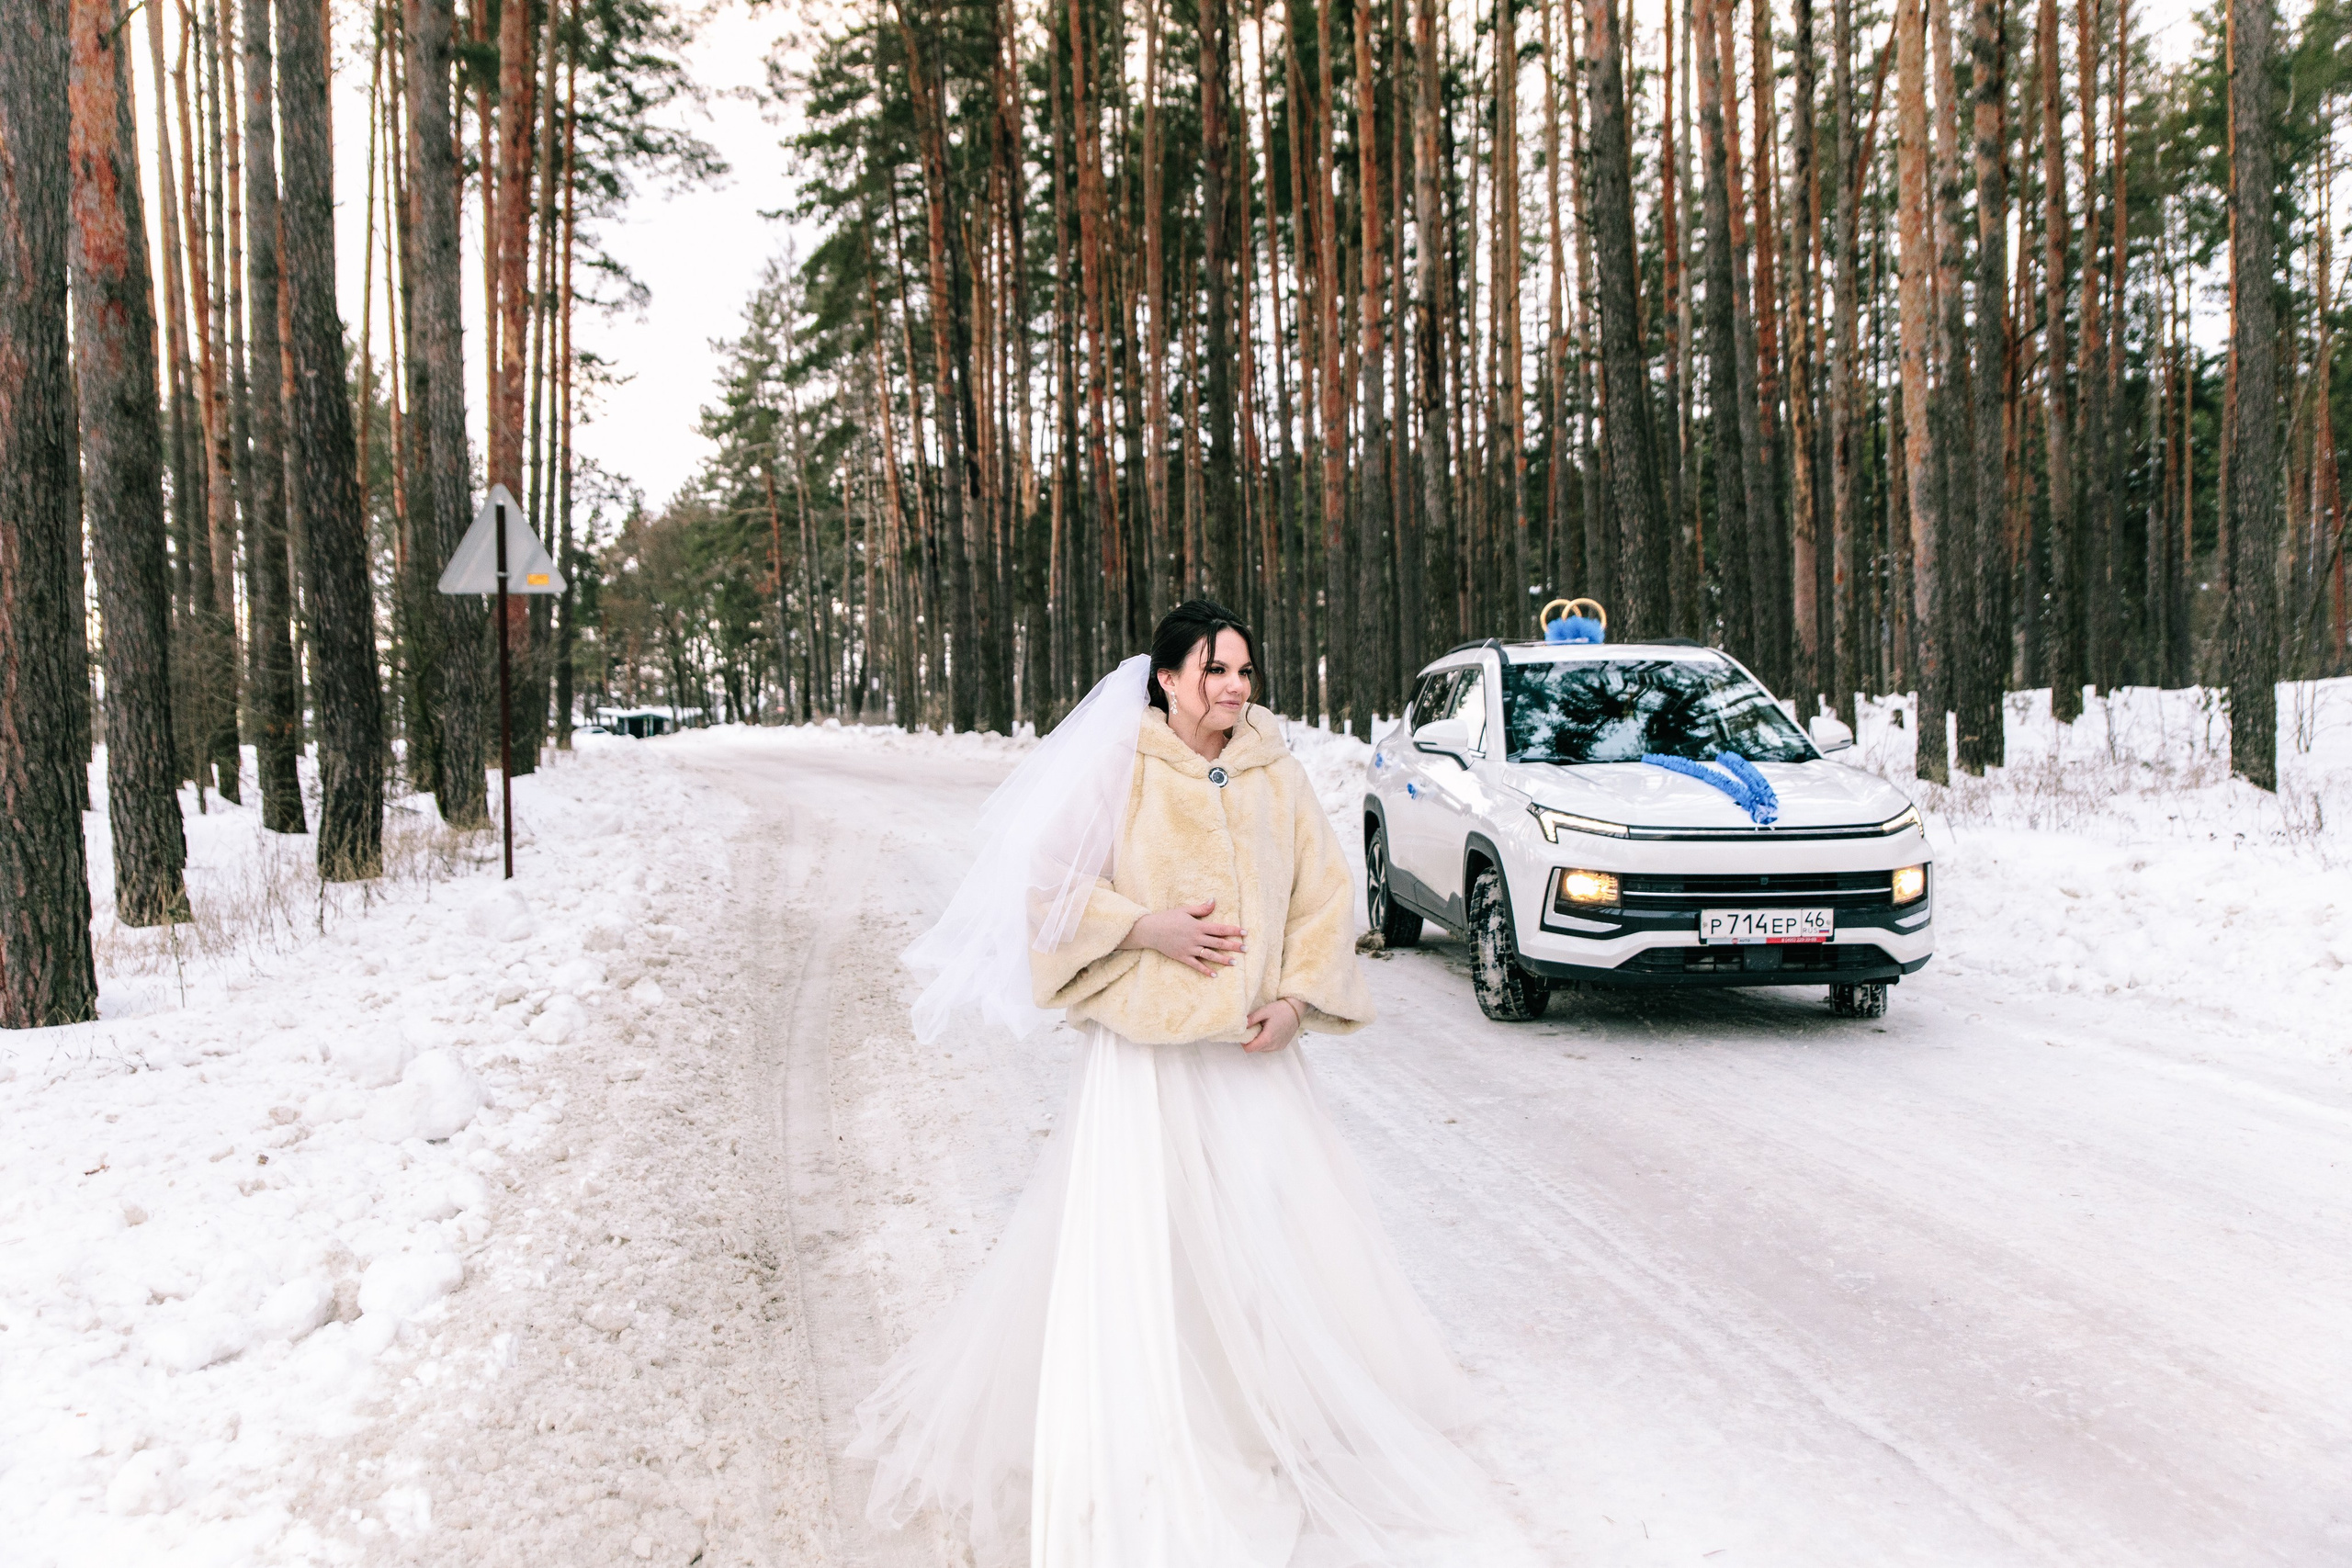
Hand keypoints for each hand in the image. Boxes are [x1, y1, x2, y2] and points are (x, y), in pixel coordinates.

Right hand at [1121, 899, 1246, 976]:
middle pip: (1218, 943)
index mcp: (1198, 926)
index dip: (1233, 930)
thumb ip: (1201, 908)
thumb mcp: (1185, 910)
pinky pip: (1196, 965)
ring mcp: (1189, 949)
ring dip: (1223, 959)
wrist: (1150, 930)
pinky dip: (1205, 970)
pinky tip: (1215, 975)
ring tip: (1235, 962)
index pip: (1220, 928)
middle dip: (1233, 945)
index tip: (1245, 932)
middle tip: (1246, 949)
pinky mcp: (1182, 957)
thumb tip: (1214, 901)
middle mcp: (1195, 938)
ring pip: (1210, 955)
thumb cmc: (1168, 918)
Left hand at [1242, 997, 1302, 1053]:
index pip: (1249, 1049)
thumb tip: (1241, 1026)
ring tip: (1262, 1029)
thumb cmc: (1280, 1009)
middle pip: (1255, 1049)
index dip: (1244, 1042)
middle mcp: (1273, 1045)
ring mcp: (1279, 1047)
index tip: (1245, 1033)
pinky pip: (1270, 1048)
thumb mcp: (1264, 1011)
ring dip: (1259, 1042)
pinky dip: (1266, 1042)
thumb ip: (1251, 1019)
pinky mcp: (1282, 1046)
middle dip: (1251, 1041)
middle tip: (1253, 1028)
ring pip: (1262, 1049)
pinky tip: (1269, 1031)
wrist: (1296, 1010)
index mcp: (1267, 1038)